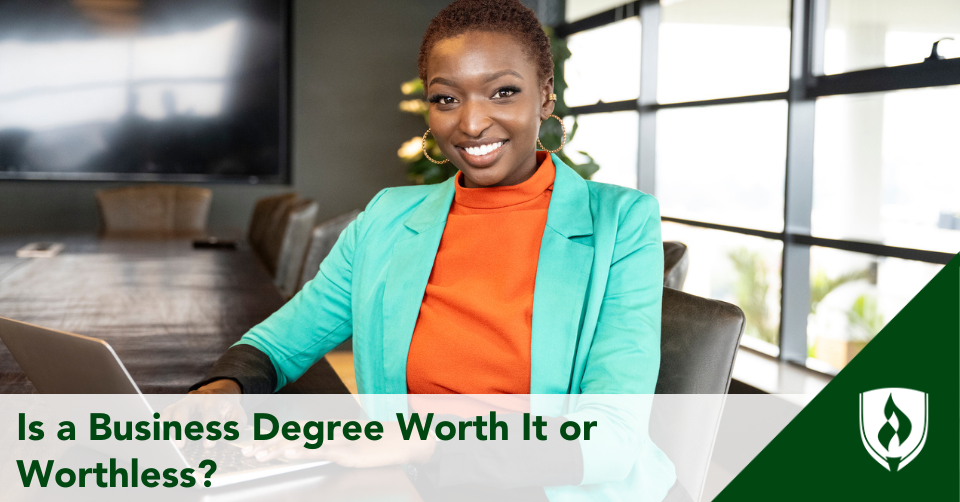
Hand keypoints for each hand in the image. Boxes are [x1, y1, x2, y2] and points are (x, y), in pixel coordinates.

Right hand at [160, 379, 245, 448]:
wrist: (219, 394)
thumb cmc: (227, 408)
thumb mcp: (237, 413)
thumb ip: (237, 424)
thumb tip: (230, 436)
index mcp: (213, 399)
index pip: (210, 413)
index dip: (209, 428)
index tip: (209, 445)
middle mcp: (194, 399)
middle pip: (182, 409)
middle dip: (180, 427)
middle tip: (180, 446)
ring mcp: (182, 402)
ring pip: (169, 412)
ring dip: (166, 428)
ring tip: (166, 445)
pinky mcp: (174, 409)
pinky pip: (163, 416)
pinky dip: (160, 426)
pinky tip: (159, 439)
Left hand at [243, 421, 435, 467]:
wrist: (402, 440)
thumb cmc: (377, 446)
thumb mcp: (348, 450)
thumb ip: (329, 449)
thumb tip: (310, 452)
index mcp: (326, 435)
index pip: (293, 438)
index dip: (272, 442)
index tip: (251, 447)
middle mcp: (327, 435)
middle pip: (292, 440)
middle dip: (267, 446)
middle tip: (246, 453)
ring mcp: (336, 442)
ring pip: (301, 444)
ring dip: (278, 449)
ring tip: (259, 454)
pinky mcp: (346, 451)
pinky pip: (321, 451)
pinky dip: (303, 451)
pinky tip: (289, 453)